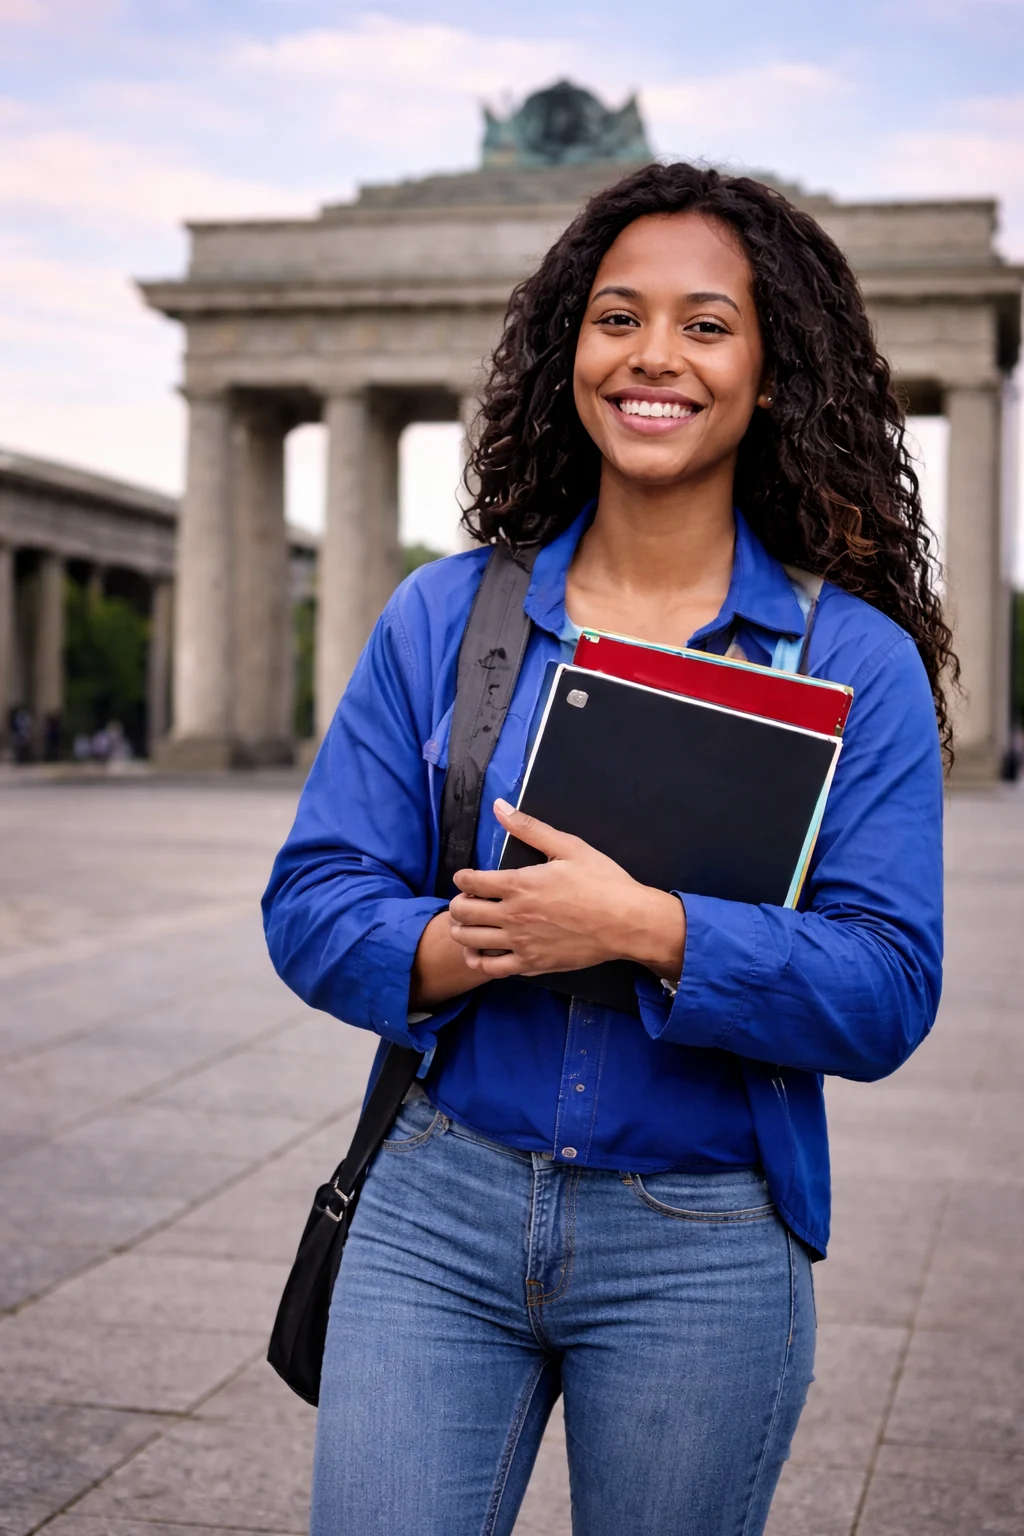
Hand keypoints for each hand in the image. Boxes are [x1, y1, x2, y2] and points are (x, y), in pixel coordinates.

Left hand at [448, 799, 684, 982]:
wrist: (628, 922)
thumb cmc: (602, 881)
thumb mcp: (569, 846)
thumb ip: (529, 827)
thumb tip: (499, 806)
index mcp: (519, 884)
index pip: (470, 881)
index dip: (462, 877)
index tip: (467, 877)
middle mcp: (513, 915)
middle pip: (463, 911)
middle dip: (458, 902)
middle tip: (467, 900)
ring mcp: (521, 943)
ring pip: (470, 940)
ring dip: (462, 930)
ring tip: (468, 924)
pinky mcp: (532, 964)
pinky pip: (491, 968)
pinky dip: (477, 960)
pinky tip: (479, 952)